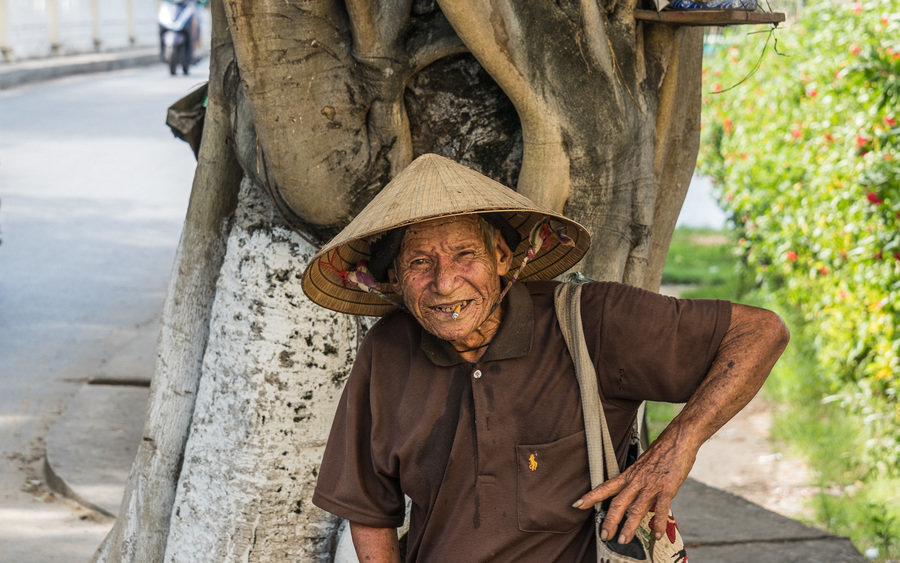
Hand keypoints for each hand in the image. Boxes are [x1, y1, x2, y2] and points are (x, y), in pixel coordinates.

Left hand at [571, 428, 695, 544]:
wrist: (678, 439)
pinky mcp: (667, 488)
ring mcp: (651, 485)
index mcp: (629, 475)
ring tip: (623, 540)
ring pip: (636, 509)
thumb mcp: (643, 465)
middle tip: (604, 535)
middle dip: (609, 520)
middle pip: (618, 503)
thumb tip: (634, 493)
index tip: (577, 505)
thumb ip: (637, 480)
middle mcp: (637, 481)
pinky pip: (661, 509)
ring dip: (629, 526)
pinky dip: (658, 523)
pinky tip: (657, 534)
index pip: (606, 487)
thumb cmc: (662, 451)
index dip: (591, 496)